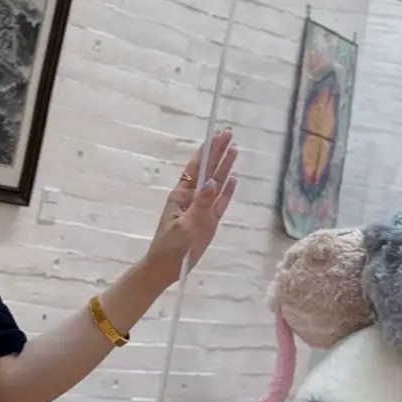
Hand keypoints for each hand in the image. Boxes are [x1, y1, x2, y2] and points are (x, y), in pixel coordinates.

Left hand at [145, 129, 237, 283]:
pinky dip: (227, 191)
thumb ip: (201, 205)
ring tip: (235, 149)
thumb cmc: (171, 246)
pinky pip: (221, 203)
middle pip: (208, 171)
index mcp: (182, 195)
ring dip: (225, 167)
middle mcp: (193, 198)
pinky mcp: (209, 222)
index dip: (207, 150)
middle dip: (218, 152)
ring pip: (217, 184)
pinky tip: (233, 179)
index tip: (216, 134)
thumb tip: (214, 183)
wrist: (166, 268)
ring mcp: (202, 209)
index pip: (197, 168)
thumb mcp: (185, 226)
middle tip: (229, 133)